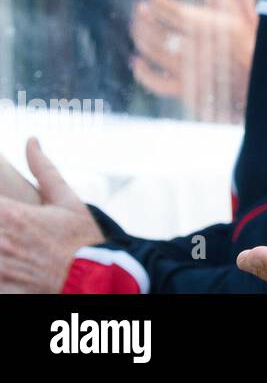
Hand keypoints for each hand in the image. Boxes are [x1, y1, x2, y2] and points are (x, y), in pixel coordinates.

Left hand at [0, 138, 103, 292]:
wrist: (94, 280)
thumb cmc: (82, 239)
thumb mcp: (67, 200)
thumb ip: (44, 169)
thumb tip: (31, 141)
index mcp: (10, 215)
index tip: (4, 205)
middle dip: (0, 223)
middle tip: (12, 225)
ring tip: (12, 245)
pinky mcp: (1, 289)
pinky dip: (1, 269)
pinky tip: (12, 261)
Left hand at [130, 0, 257, 122]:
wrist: (262, 85)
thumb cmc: (251, 47)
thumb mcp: (238, 14)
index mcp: (213, 28)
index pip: (177, 13)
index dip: (159, 4)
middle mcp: (200, 49)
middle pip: (161, 32)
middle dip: (145, 20)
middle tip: (138, 11)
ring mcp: (191, 71)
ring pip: (156, 53)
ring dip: (141, 39)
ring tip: (136, 28)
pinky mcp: (187, 91)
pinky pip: (157, 82)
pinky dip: (143, 72)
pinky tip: (136, 61)